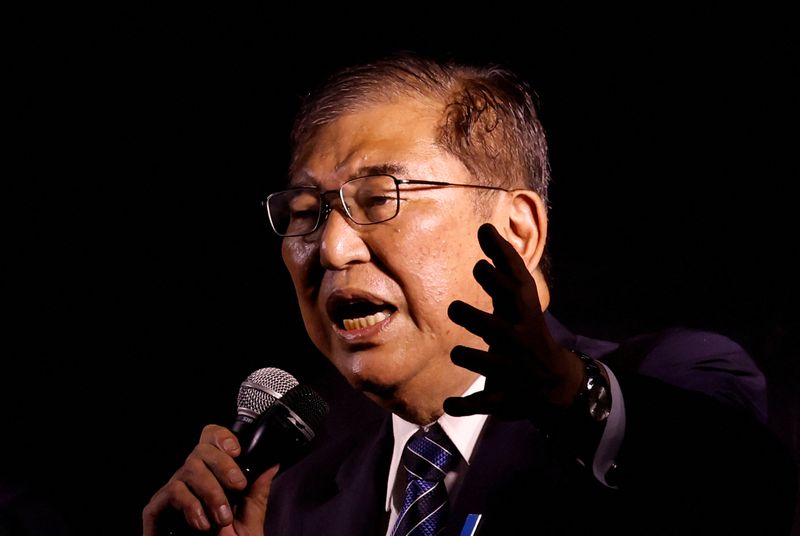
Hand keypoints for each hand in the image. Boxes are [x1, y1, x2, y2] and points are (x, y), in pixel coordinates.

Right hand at [142, 424, 277, 534]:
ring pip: (188, 469)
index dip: (221, 437)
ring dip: (211, 492)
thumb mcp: (250, 516)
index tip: (237, 451)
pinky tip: (202, 523)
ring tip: (223, 517)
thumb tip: (271, 463)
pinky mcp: (157, 509)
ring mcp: (173, 492)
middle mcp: (192, 479)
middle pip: (201, 450)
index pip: (211, 439)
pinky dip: (190, 505)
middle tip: (238, 486)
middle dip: (223, 465)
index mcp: (213, 475)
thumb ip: (257, 490)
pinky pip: (172, 492)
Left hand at [445, 223, 583, 420]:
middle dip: (474, 318)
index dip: (496, 278)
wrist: (554, 384)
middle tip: (456, 309)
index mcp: (523, 314)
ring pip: (485, 363)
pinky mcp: (503, 397)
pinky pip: (480, 403)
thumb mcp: (519, 300)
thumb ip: (502, 267)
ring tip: (459, 352)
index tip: (478, 266)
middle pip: (495, 327)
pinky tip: (449, 404)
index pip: (514, 292)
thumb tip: (484, 227)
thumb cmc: (525, 329)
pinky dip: (464, 406)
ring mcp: (511, 370)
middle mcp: (518, 340)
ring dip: (468, 357)